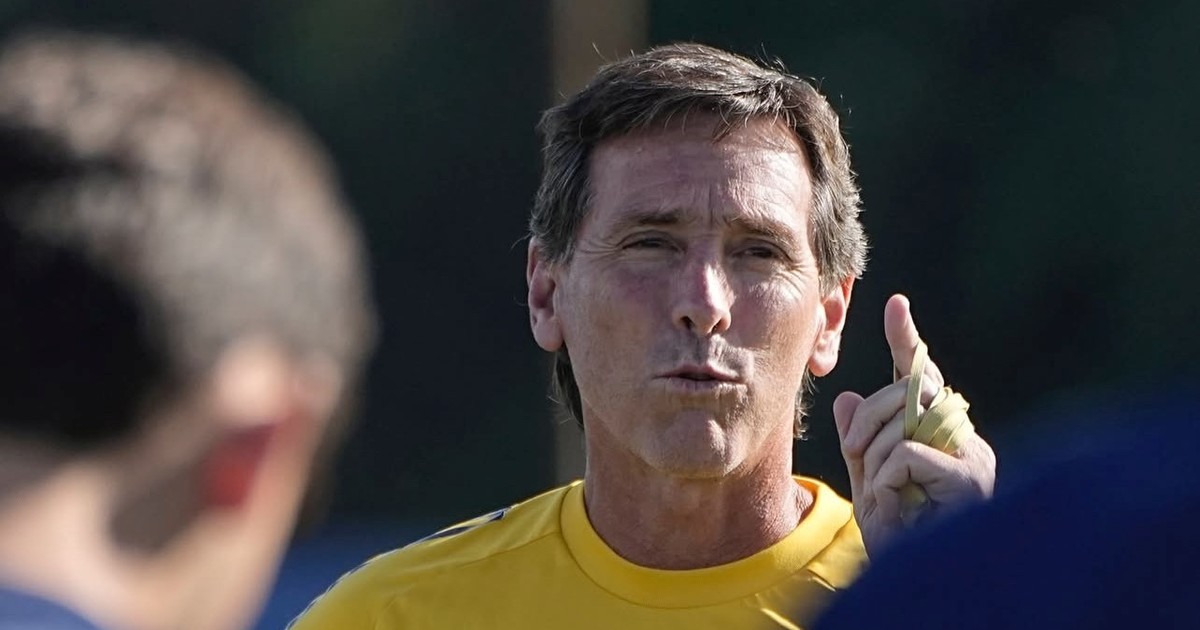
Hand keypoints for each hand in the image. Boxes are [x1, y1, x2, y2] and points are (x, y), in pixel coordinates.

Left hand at [833, 294, 995, 555]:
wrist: (920, 586)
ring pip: (902, 421)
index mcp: (941, 437)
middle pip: (904, 391)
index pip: (923, 379)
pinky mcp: (970, 478)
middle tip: (857, 456)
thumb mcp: (870, 487)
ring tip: (887, 499)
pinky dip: (888, 479)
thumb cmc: (903, 542)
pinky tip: (899, 506)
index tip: (895, 304)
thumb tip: (847, 398)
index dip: (907, 340)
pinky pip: (906, 453)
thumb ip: (860, 444)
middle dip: (867, 421)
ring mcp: (972, 457)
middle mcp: (964, 440)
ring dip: (875, 460)